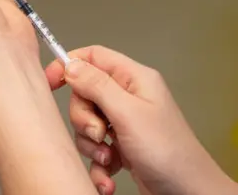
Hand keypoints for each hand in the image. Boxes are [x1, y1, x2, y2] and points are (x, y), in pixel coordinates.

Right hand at [45, 46, 237, 194]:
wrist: (187, 190)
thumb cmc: (169, 151)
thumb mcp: (128, 113)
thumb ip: (98, 86)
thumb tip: (71, 64)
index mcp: (135, 79)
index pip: (94, 57)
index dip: (69, 65)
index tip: (50, 84)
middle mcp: (130, 98)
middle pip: (86, 95)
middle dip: (84, 119)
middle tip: (101, 133)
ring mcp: (126, 124)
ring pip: (88, 126)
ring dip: (93, 147)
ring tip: (111, 158)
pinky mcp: (123, 147)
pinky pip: (96, 150)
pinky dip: (99, 166)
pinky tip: (111, 176)